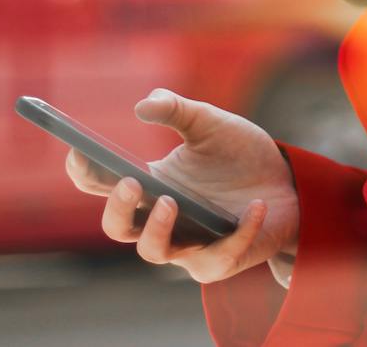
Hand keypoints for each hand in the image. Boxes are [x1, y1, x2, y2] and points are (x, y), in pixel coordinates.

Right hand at [64, 89, 299, 283]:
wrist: (287, 182)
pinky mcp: (222, 260)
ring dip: (157, 229)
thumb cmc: (240, 155)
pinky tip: (253, 207)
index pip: (103, 184)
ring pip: (154, 251)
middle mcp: (162, 218)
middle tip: (131, 182)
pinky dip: (240, 232)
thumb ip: (178, 109)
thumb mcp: (211, 123)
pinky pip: (221, 256)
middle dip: (117, 208)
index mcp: (151, 183)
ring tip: (171, 200)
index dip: (85, 172)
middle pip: (118, 226)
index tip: (79, 152)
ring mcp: (189, 244)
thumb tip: (142, 106)